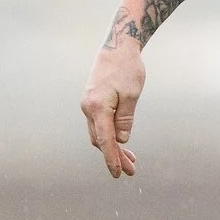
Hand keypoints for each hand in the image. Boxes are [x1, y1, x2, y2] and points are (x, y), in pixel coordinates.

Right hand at [80, 37, 144, 178]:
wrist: (116, 46)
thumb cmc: (127, 68)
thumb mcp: (131, 95)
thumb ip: (125, 120)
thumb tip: (121, 140)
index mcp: (97, 107)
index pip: (105, 140)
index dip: (111, 159)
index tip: (118, 173)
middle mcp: (88, 108)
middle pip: (100, 140)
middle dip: (114, 157)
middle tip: (131, 171)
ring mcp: (88, 105)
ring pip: (99, 133)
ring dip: (113, 148)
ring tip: (130, 160)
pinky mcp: (92, 102)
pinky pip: (99, 124)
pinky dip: (109, 135)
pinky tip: (120, 143)